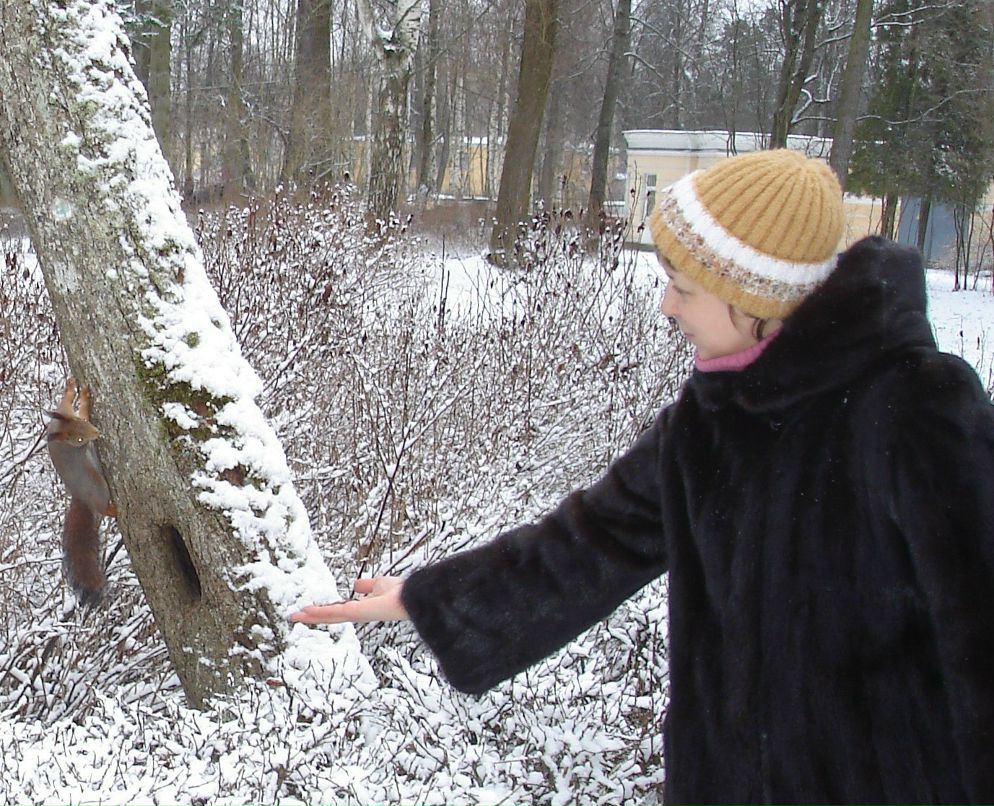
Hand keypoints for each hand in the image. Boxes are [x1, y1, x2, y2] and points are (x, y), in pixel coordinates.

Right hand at [289, 577, 408, 624]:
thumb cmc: (400, 591)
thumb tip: (356, 585)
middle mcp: (356, 614)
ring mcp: (355, 615)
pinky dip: (320, 611)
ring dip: (311, 616)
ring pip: (329, 617)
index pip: (338, 611)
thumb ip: (368, 585)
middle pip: (330, 617)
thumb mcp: (379, 584)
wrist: (411, 597)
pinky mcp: (356, 612)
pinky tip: (307, 611)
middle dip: (313, 617)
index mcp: (361, 608)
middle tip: (295, 617)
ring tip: (295, 616)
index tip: (309, 611)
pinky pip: (334, 612)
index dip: (323, 610)